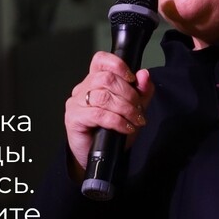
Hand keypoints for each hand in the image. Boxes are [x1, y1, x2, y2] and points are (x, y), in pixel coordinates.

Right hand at [64, 52, 154, 176]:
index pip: (101, 60)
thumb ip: (141, 91)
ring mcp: (76, 103)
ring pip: (103, 96)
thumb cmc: (113, 132)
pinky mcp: (73, 118)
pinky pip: (98, 114)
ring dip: (125, 109)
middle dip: (129, 94)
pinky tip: (125, 127)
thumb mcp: (133, 109)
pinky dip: (117, 121)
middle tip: (139, 109)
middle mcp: (82, 88)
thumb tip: (144, 75)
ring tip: (135, 120)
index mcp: (94, 81)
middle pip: (106, 78)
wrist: (100, 157)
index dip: (118, 65)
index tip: (132, 79)